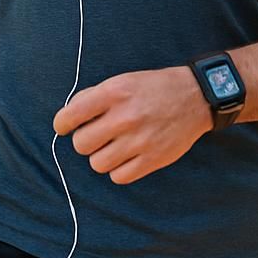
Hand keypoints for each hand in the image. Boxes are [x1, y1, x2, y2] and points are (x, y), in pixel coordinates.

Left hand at [52, 66, 211, 184]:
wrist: (195, 97)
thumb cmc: (152, 88)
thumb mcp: (121, 81)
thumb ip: (93, 97)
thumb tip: (68, 119)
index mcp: (114, 93)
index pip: (70, 116)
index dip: (62, 124)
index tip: (65, 127)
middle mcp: (125, 117)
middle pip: (81, 144)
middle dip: (84, 141)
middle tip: (96, 135)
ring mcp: (140, 141)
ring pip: (97, 164)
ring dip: (101, 156)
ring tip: (113, 146)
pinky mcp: (153, 159)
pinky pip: (119, 177)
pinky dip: (118, 169)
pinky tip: (126, 157)